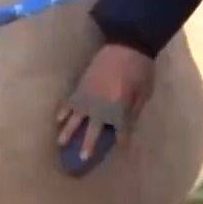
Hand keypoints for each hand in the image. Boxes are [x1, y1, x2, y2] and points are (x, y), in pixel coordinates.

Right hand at [55, 43, 155, 161]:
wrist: (128, 44)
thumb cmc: (141, 69)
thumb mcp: (144, 93)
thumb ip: (134, 111)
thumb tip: (127, 126)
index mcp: (119, 110)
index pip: (120, 132)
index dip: (121, 141)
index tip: (120, 147)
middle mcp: (101, 107)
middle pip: (93, 131)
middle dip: (89, 145)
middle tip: (82, 159)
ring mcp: (88, 96)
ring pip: (75, 118)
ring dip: (68, 131)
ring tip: (60, 143)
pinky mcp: (81, 86)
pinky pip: (70, 101)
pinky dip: (63, 110)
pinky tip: (58, 119)